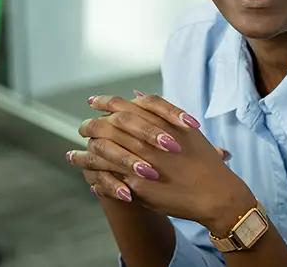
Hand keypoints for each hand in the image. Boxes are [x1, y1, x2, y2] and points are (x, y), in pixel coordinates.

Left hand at [68, 94, 253, 230]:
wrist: (214, 192)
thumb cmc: (204, 161)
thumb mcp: (186, 130)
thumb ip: (160, 112)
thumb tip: (137, 94)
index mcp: (160, 121)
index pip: (125, 105)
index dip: (106, 102)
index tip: (94, 102)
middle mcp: (148, 137)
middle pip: (108, 124)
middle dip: (91, 124)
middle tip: (82, 127)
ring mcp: (140, 159)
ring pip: (103, 149)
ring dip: (85, 151)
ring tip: (72, 155)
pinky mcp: (136, 183)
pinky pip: (107, 175)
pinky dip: (94, 173)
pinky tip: (87, 176)